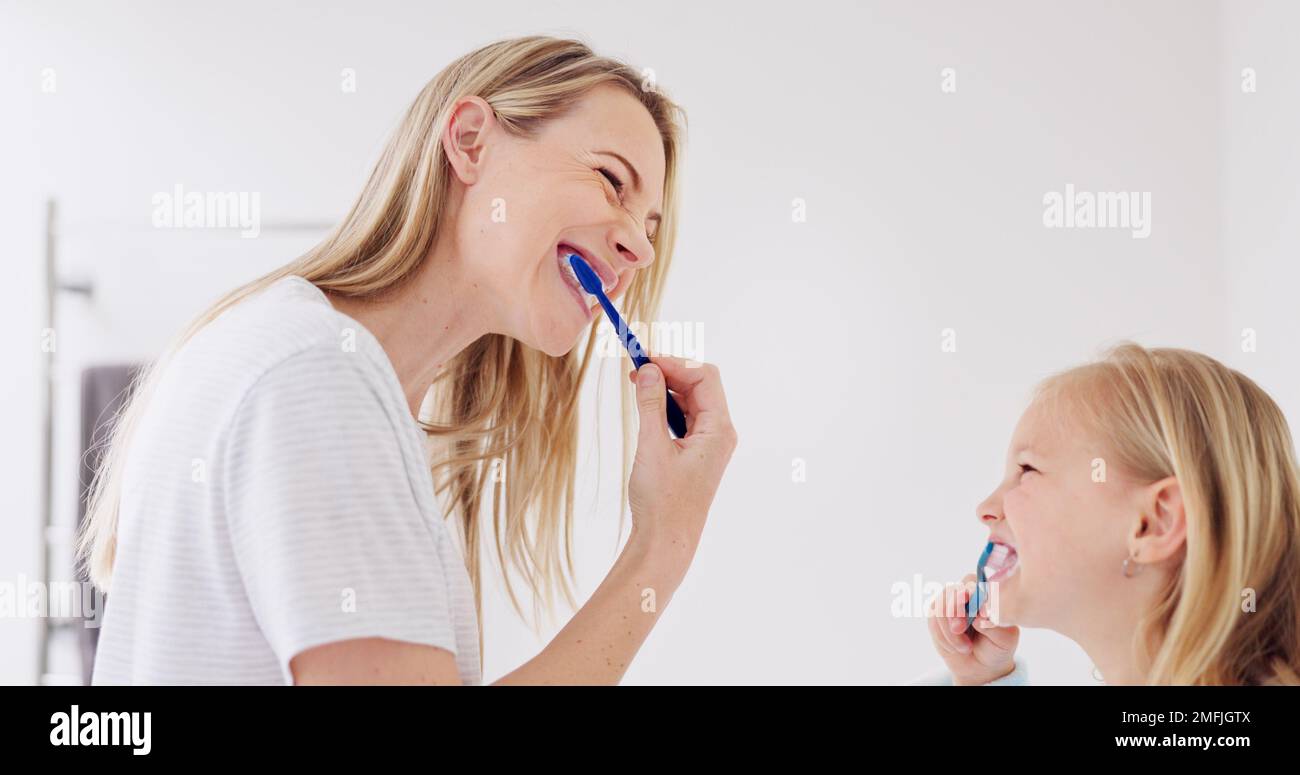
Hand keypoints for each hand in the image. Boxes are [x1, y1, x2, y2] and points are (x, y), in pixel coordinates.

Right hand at [625, 356, 737, 564]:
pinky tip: (647, 407)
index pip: (704, 377)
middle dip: (671, 372)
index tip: (645, 360)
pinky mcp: (697, 454)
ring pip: (692, 401)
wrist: (666, 541)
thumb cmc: (662, 500)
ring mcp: (710, 444)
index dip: (676, 363)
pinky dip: (667, 407)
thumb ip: (650, 405)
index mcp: (718, 430)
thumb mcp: (652, 447)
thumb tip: (649, 370)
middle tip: (637, 368)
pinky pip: (686, 418)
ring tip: (638, 383)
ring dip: (667, 388)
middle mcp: (720, 434)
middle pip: (700, 386)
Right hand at [926, 573, 1019, 684]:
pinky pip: (932, 621)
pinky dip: (942, 637)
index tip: (968, 603)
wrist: (981, 665)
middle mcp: (965, 593)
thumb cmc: (997, 648)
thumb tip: (978, 616)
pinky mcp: (936, 617)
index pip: (972, 582)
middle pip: (951, 591)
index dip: (967, 591)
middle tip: (959, 630)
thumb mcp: (1004, 640)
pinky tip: (954, 648)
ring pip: (939, 607)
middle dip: (954, 612)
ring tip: (965, 648)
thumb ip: (994, 626)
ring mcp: (948, 604)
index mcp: (985, 593)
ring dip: (949, 631)